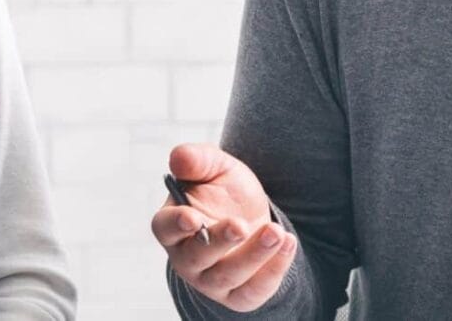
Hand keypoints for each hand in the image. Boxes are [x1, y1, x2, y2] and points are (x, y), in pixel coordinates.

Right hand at [149, 143, 296, 310]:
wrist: (254, 215)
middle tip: (241, 225)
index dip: (176, 224)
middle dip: (220, 241)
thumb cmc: (224, 192)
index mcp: (172, 225)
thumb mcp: (215, 168)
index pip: (165, 228)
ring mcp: (210, 281)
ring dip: (254, 255)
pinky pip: (253, 291)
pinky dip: (273, 271)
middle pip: (197, 257)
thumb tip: (178, 156)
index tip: (193, 218)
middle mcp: (186, 258)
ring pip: (228, 277)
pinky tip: (287, 244)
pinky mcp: (237, 295)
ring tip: (276, 232)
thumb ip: (197, 160)